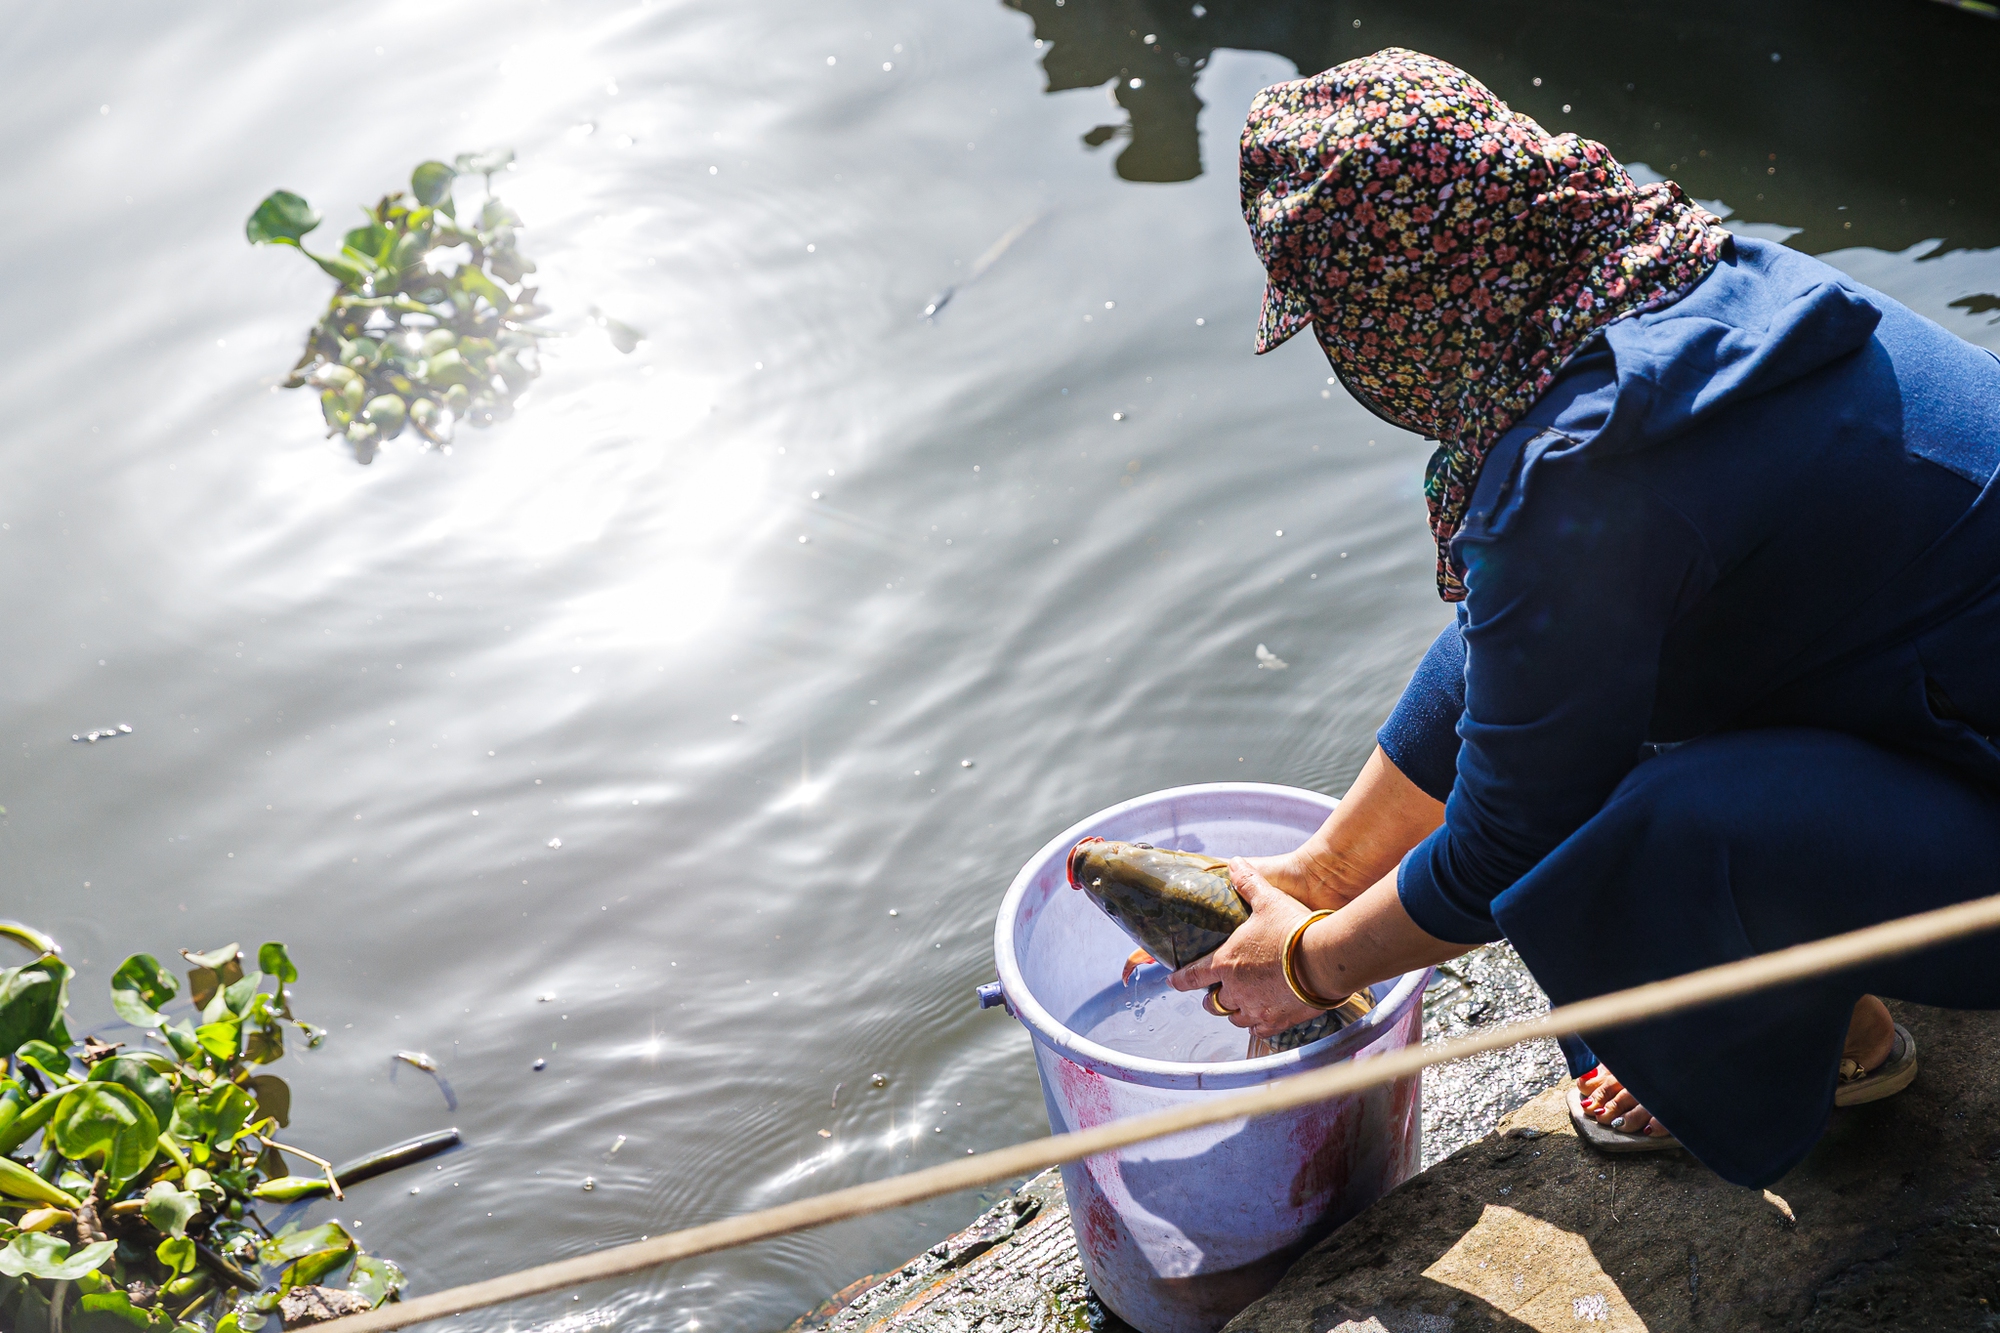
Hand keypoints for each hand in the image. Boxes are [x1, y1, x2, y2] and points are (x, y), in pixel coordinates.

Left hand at [1166, 859, 1330, 1037]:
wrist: (1323, 960)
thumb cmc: (1291, 929)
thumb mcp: (1268, 900)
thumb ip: (1249, 884)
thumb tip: (1236, 863)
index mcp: (1225, 963)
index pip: (1192, 976)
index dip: (1179, 980)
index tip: (1172, 981)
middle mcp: (1236, 991)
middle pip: (1213, 1003)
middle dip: (1211, 999)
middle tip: (1214, 993)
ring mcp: (1256, 1009)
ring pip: (1234, 1018)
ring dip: (1233, 1012)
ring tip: (1238, 1006)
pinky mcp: (1277, 1021)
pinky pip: (1259, 1030)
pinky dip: (1257, 1026)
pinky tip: (1261, 1020)